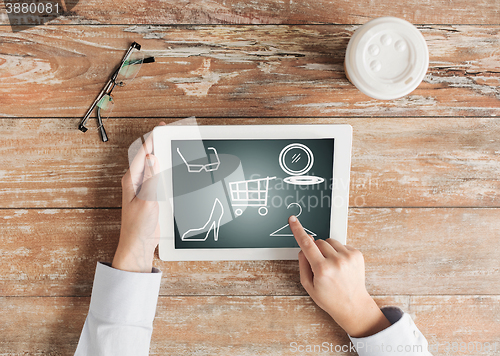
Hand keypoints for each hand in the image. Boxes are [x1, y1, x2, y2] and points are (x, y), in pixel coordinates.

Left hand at [112, 122, 165, 272]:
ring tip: (170, 144)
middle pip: (146, 156)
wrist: (138, 244)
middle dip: (157, 142)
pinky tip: (170, 166)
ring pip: (152, 165)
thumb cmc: (138, 226)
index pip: (142, 153)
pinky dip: (164, 167)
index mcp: (131, 180)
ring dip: (160, 154)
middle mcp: (135, 181)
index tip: (162, 129)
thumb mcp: (147, 200)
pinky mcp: (149, 194)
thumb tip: (152, 157)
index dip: (153, 139)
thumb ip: (151, 178)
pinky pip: (157, 176)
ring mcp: (142, 187)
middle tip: (169, 132)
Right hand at [289, 215, 390, 337]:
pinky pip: (341, 245)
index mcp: (322, 269)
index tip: (293, 220)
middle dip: (315, 249)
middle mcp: (336, 261)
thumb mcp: (308, 285)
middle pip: (318, 242)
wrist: (353, 305)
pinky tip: (340, 266)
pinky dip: (338, 252)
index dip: (298, 230)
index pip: (306, 244)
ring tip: (331, 266)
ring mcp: (348, 257)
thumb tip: (303, 247)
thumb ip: (303, 264)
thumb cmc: (329, 298)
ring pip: (330, 241)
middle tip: (319, 264)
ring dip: (327, 250)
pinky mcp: (357, 254)